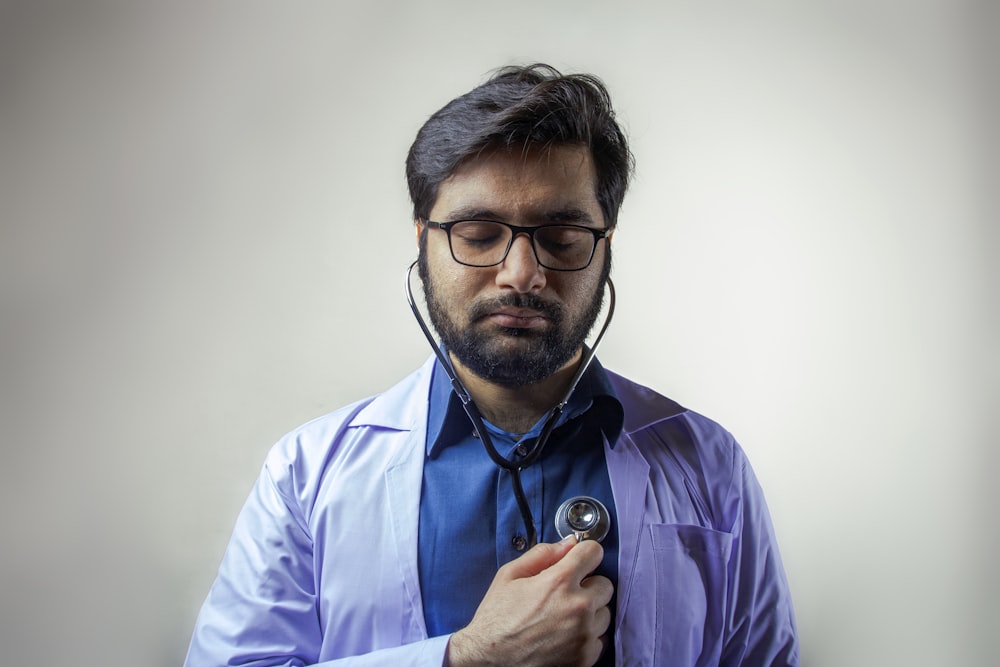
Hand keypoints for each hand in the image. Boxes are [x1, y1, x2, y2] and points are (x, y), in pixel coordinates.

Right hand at [445, 536, 613, 666]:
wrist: (490, 661)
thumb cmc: (496, 619)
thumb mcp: (509, 576)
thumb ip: (542, 554)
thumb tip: (569, 544)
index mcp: (559, 582)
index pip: (594, 552)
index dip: (584, 554)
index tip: (578, 561)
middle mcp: (577, 608)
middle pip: (605, 584)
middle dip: (588, 585)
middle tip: (565, 594)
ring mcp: (584, 635)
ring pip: (604, 612)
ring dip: (589, 612)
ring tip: (562, 618)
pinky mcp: (586, 657)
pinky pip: (600, 638)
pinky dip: (586, 636)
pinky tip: (564, 636)